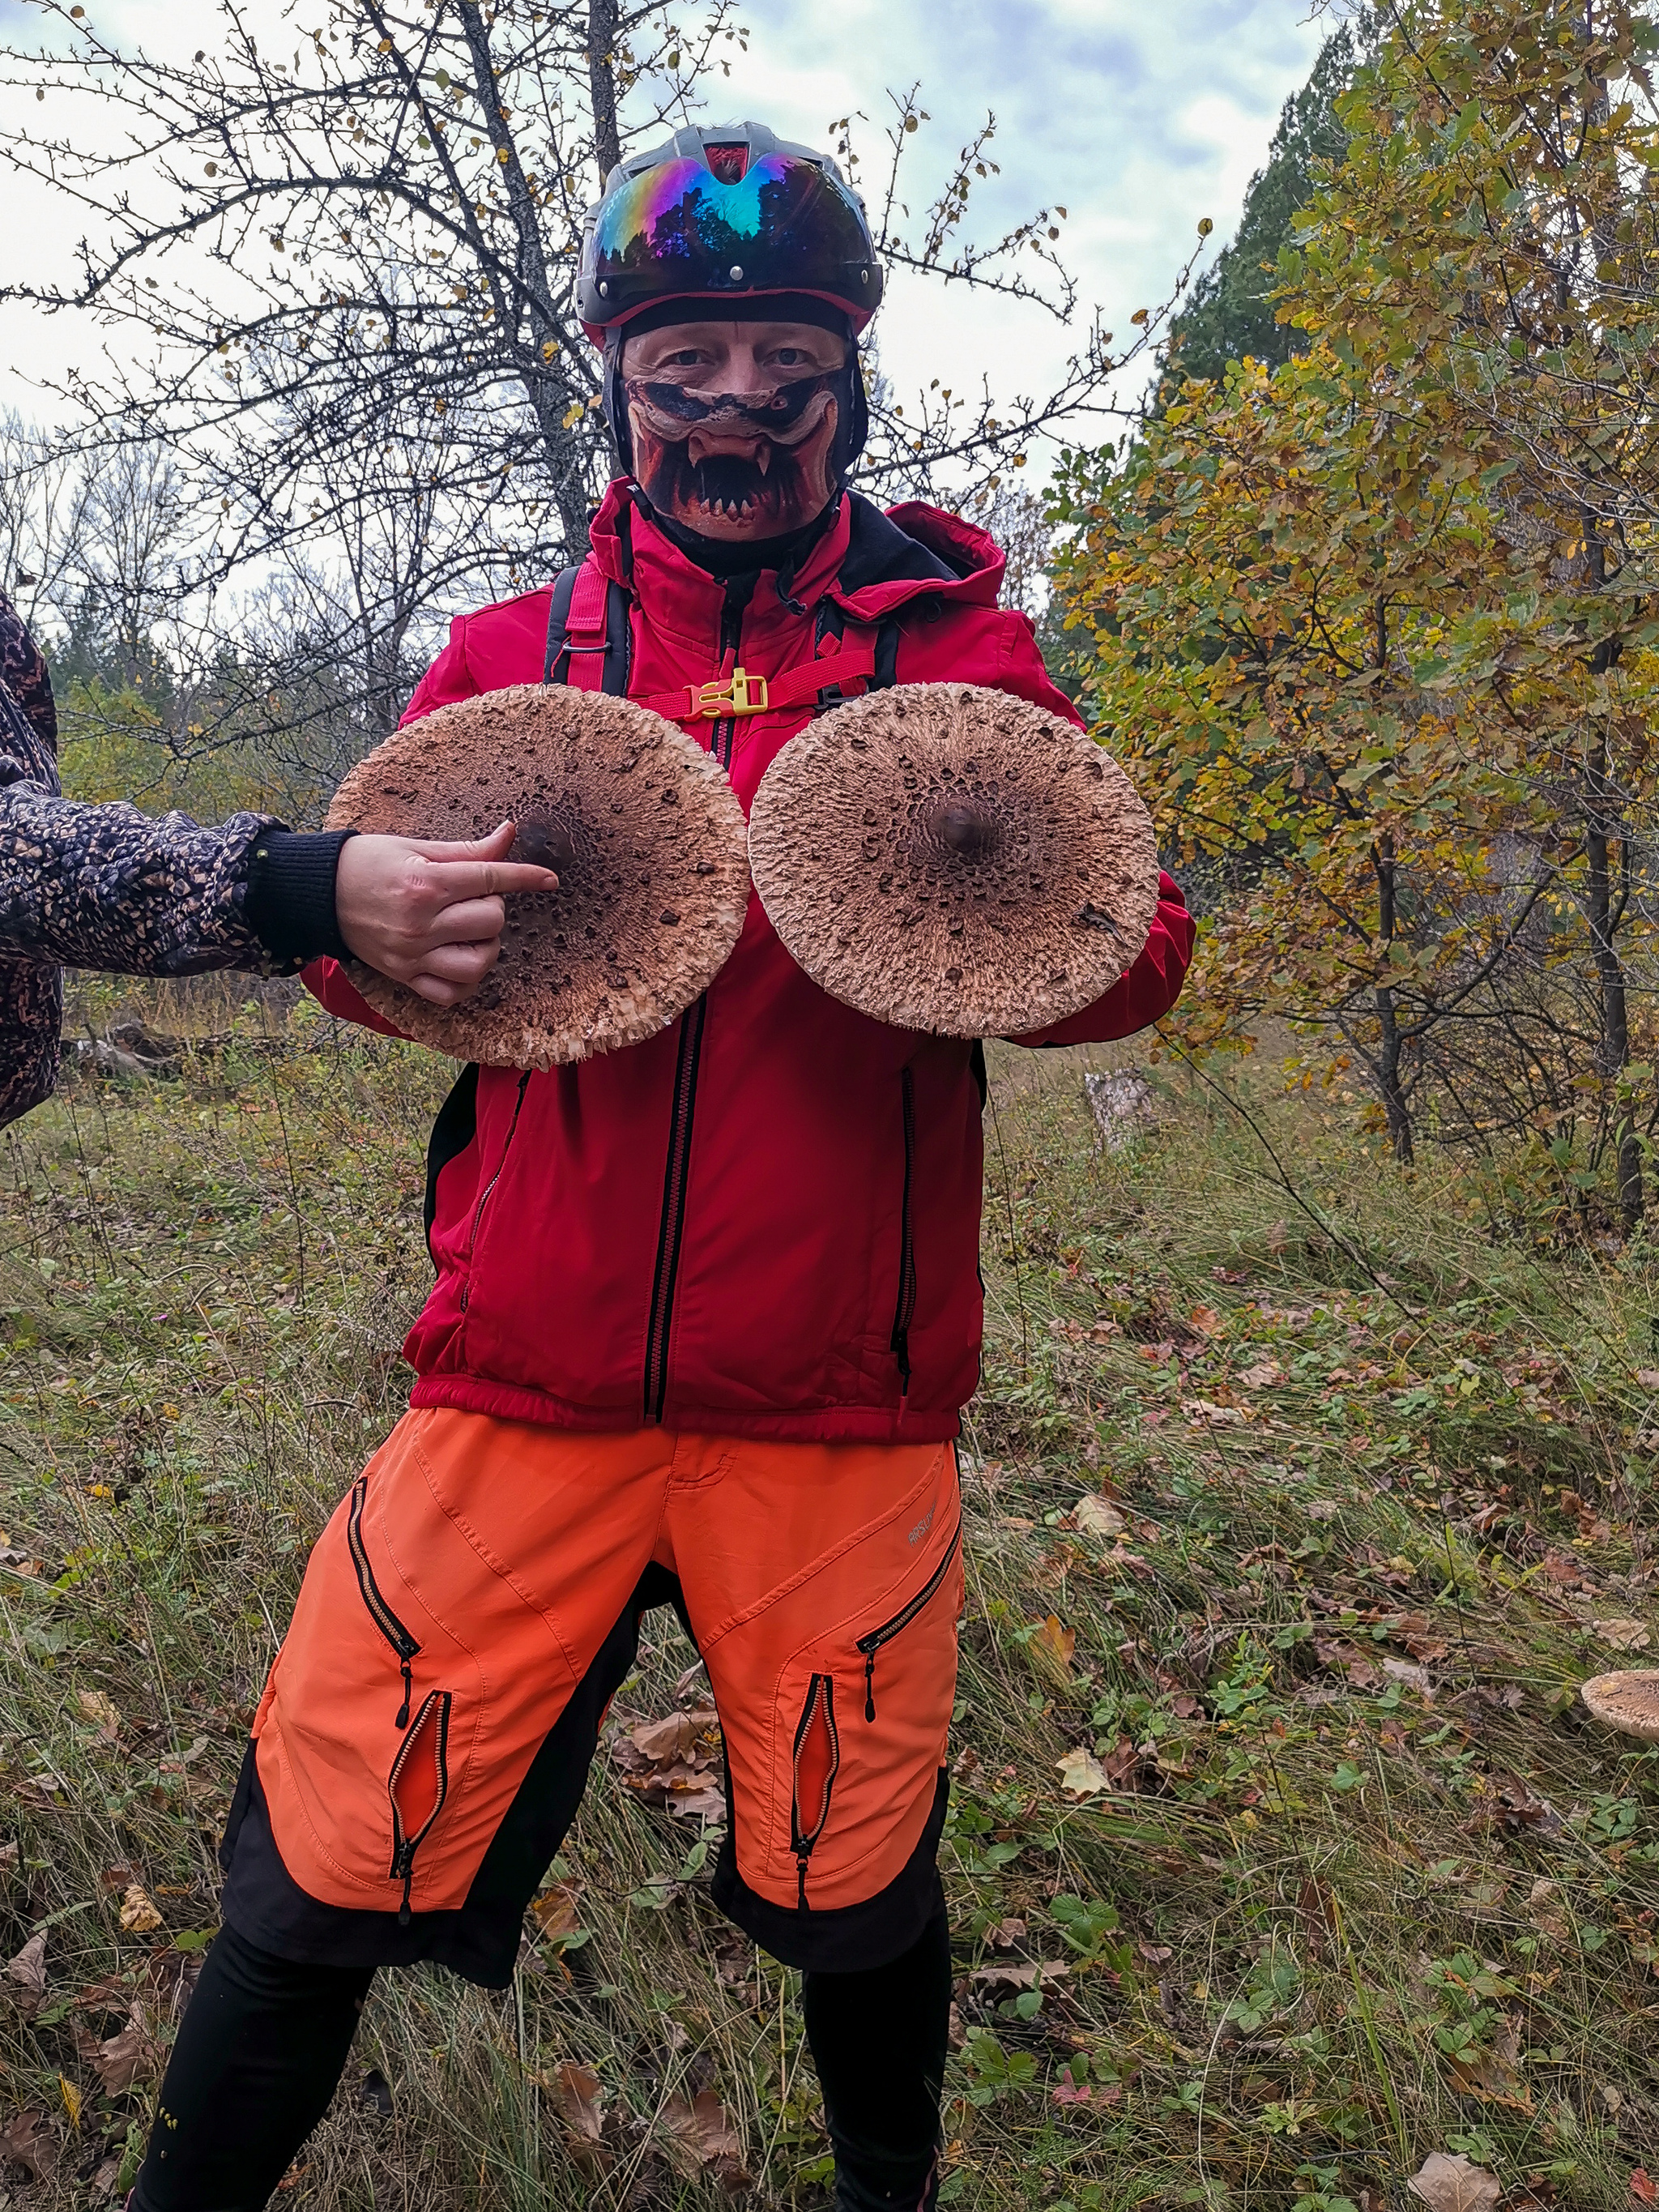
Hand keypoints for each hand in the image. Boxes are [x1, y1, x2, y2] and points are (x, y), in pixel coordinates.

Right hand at [334, 820, 557, 1005]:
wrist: (319, 893)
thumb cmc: (368, 863)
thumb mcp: (416, 847)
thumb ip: (467, 849)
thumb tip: (509, 834)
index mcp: (425, 884)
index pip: (490, 879)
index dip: (525, 877)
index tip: (548, 879)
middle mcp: (420, 924)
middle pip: (490, 921)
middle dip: (493, 906)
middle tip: (473, 897)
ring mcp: (412, 955)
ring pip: (478, 963)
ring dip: (486, 946)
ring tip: (471, 931)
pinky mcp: (404, 977)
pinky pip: (451, 994)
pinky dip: (466, 980)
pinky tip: (463, 959)